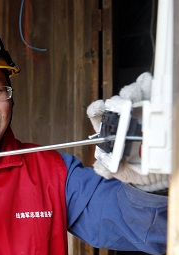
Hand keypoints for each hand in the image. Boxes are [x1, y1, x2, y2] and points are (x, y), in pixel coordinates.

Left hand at [87, 72, 168, 191]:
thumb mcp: (123, 172)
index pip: (99, 117)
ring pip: (133, 95)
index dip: (96, 110)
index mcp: (111, 132)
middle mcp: (123, 119)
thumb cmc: (137, 169)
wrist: (159, 173)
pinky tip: (147, 81)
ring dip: (133, 90)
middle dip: (119, 98)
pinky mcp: (154, 108)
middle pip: (117, 103)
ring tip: (136, 92)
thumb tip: (99, 168)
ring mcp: (139, 113)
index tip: (98, 108)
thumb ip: (110, 169)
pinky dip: (147, 84)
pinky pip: (150, 93)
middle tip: (125, 98)